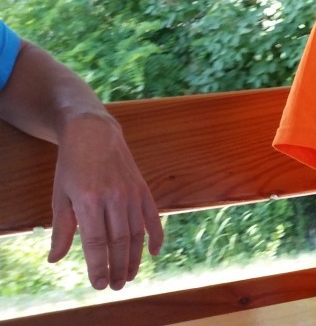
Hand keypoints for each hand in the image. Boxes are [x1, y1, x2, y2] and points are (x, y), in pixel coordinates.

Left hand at [50, 113, 163, 289]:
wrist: (94, 134)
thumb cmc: (71, 166)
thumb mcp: (60, 196)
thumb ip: (62, 229)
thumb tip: (55, 259)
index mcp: (89, 201)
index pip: (96, 242)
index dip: (98, 266)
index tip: (98, 284)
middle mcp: (114, 198)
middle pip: (119, 242)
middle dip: (118, 267)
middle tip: (115, 286)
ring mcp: (131, 193)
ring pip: (137, 233)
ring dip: (134, 257)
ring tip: (129, 276)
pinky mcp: (142, 189)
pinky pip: (152, 216)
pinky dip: (155, 235)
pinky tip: (153, 252)